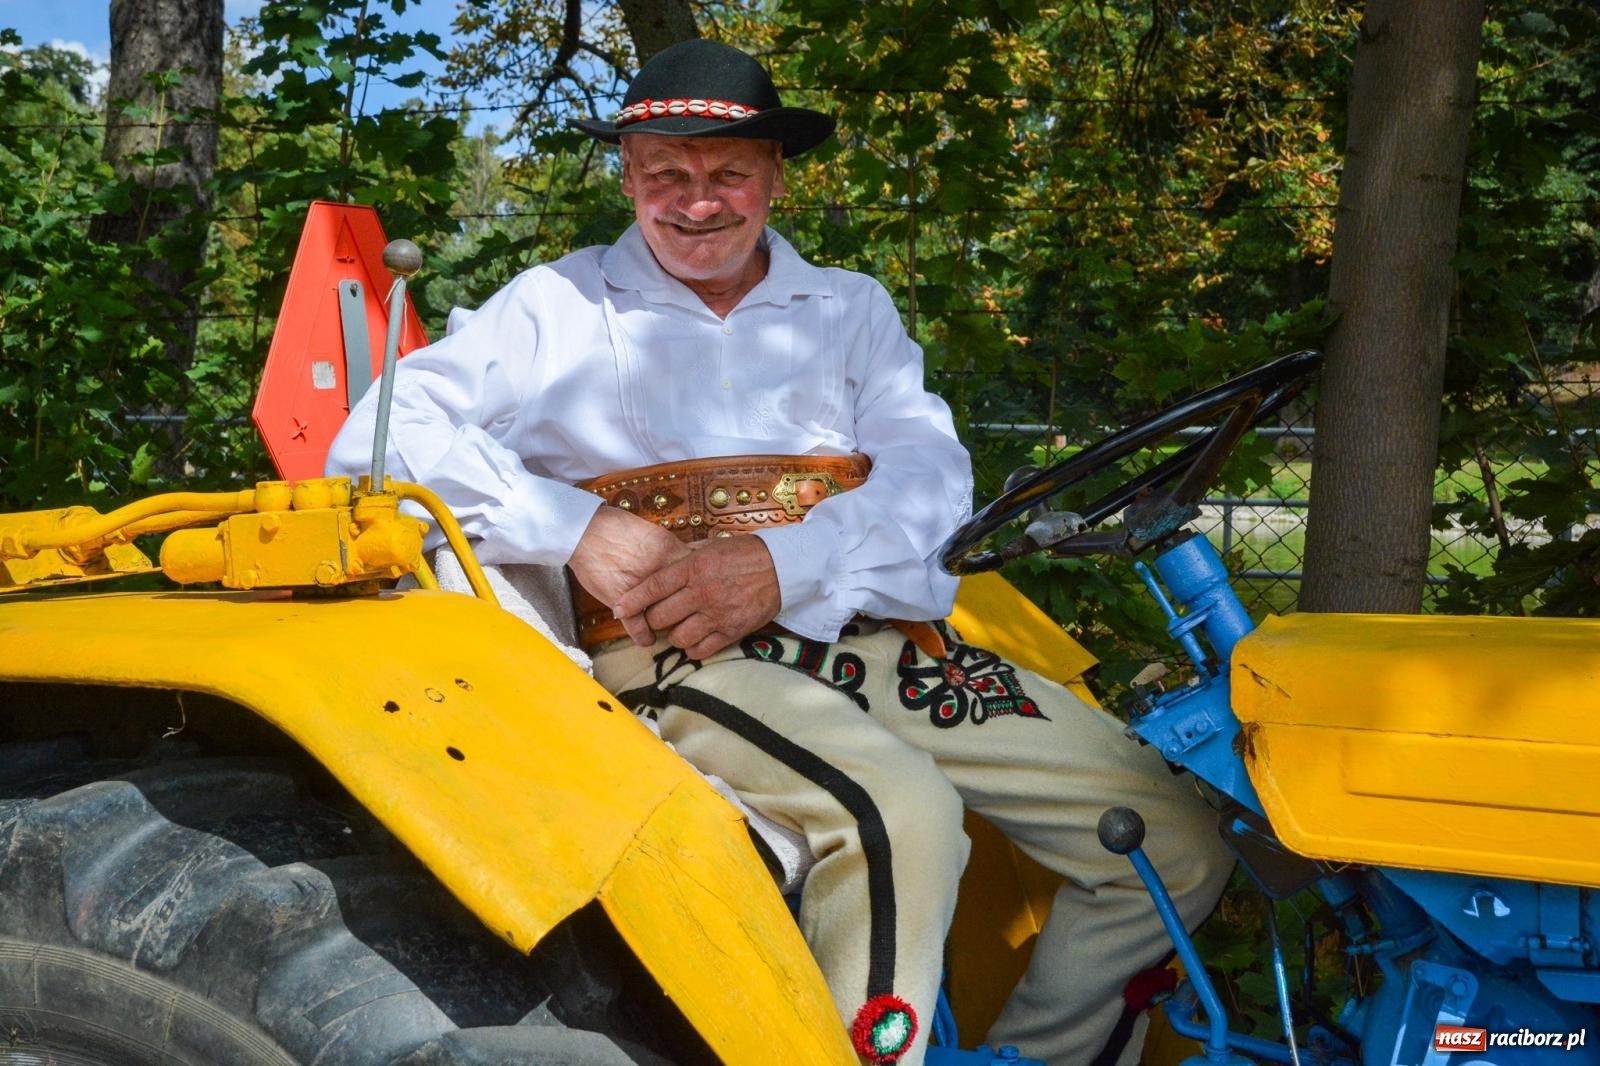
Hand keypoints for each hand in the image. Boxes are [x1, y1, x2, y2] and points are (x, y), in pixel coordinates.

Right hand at [567, 506, 690, 644]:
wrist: (585, 530)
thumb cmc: (617, 527)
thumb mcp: (653, 533)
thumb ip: (671, 550)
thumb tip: (690, 560)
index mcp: (670, 551)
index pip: (699, 574)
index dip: (703, 586)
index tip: (704, 593)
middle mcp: (660, 571)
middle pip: (687, 597)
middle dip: (692, 608)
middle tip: (693, 616)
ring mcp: (642, 589)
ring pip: (667, 615)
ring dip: (670, 624)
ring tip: (674, 630)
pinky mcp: (623, 602)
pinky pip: (639, 627)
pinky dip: (644, 636)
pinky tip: (647, 639)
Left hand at [612, 534, 780, 658]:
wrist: (783, 568)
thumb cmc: (746, 554)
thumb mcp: (711, 547)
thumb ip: (685, 559)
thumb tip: (662, 567)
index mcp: (694, 567)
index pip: (653, 587)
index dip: (632, 601)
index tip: (618, 609)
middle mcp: (701, 592)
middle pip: (660, 617)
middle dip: (653, 619)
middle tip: (656, 617)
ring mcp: (716, 614)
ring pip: (677, 637)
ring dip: (674, 635)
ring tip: (679, 627)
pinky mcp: (731, 631)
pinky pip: (700, 650)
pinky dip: (692, 648)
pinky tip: (695, 638)